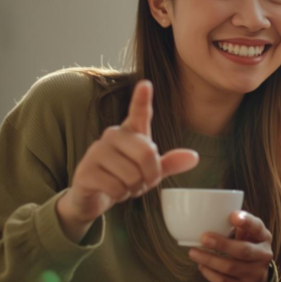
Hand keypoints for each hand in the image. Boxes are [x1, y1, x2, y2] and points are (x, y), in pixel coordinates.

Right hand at [56, 80, 199, 242]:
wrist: (94, 196)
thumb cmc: (124, 177)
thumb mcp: (150, 171)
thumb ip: (170, 163)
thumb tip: (194, 157)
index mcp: (130, 132)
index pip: (138, 112)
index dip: (142, 99)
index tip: (146, 85)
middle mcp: (112, 135)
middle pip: (147, 153)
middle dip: (150, 176)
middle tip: (141, 182)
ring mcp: (96, 151)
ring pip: (131, 175)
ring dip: (133, 188)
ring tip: (124, 186)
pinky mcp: (85, 170)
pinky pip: (115, 187)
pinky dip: (119, 195)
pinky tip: (111, 191)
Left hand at [188, 211, 273, 281]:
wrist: (255, 279)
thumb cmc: (247, 248)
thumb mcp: (248, 236)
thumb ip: (238, 226)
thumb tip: (213, 215)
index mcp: (264, 238)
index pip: (257, 228)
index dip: (247, 222)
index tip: (232, 215)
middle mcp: (263, 256)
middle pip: (243, 250)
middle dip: (222, 244)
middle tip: (203, 238)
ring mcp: (255, 274)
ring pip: (230, 267)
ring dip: (209, 259)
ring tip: (193, 252)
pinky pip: (224, 281)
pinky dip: (209, 273)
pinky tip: (201, 265)